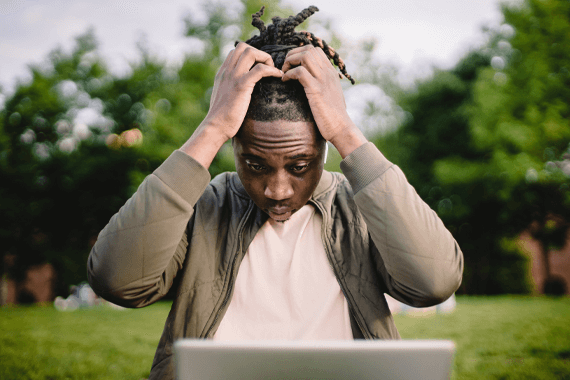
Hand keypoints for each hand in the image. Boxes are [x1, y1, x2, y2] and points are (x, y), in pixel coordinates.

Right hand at [180, 43, 281, 167]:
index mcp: (222, 73)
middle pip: (243, 47)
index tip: (260, 67)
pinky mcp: (241, 85)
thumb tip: (239, 91)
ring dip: (265, 58)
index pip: (235, 52)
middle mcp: (227, 71)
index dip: (250, 55)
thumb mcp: (223, 98)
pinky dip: (272, 70)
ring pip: (251, 52)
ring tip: (272, 70)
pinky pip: (260, 69)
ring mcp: (233, 77)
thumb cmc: (221, 118)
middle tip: (267, 68)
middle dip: (259, 53)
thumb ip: (229, 89)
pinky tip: (278, 76)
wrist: (215, 127)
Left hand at [281, 45, 365, 156]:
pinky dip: (289, 74)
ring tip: (284, 73)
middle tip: (285, 68)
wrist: (341, 128)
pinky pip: (300, 72)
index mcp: (331, 72)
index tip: (291, 65)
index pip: (315, 50)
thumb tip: (310, 83)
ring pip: (305, 56)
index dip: (299, 53)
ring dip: (290, 62)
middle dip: (292, 55)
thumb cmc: (333, 116)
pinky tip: (285, 81)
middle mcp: (328, 72)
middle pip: (308, 49)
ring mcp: (323, 80)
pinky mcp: (316, 90)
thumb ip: (322, 85)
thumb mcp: (329, 95)